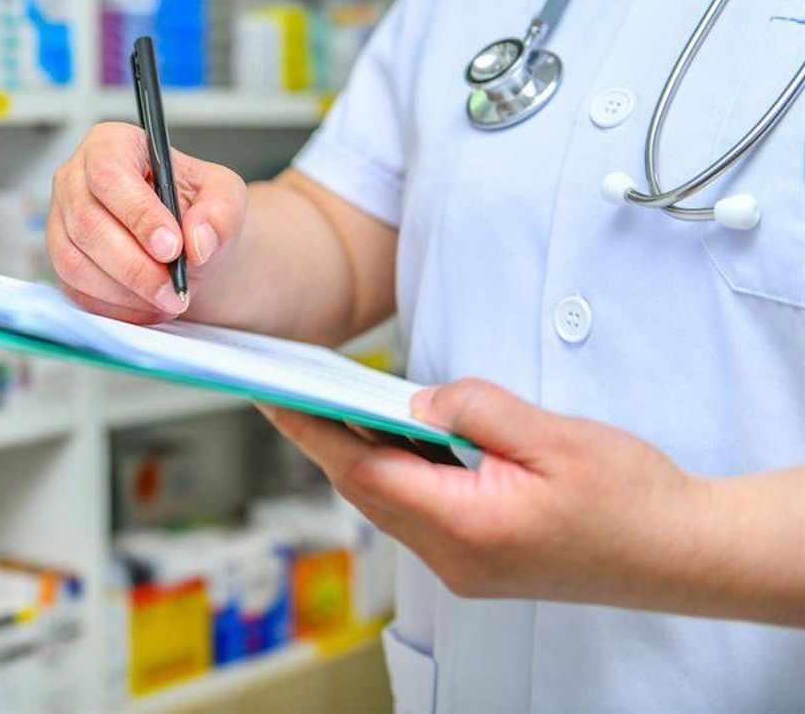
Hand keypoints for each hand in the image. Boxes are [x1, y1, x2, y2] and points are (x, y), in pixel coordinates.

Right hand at [47, 122, 246, 323]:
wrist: (183, 243)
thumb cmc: (195, 208)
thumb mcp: (223, 196)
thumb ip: (220, 213)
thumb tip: (197, 241)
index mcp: (110, 144)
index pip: (109, 173)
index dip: (138, 213)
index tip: (171, 247)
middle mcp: (74, 178)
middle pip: (88, 222)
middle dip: (135, 265)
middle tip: (174, 288)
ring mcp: (59, 220)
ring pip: (76, 261)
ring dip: (125, 290)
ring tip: (167, 299)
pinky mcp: (59, 259)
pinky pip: (75, 289)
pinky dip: (115, 306)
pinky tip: (148, 305)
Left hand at [263, 379, 707, 607]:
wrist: (685, 552)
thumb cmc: (631, 496)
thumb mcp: (553, 435)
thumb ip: (477, 409)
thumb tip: (417, 399)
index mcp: (469, 526)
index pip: (365, 472)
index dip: (313, 431)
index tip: (274, 398)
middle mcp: (455, 558)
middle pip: (367, 491)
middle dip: (326, 439)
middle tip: (291, 389)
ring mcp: (465, 568)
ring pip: (389, 504)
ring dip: (362, 455)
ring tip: (334, 403)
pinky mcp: (478, 563)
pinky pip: (417, 513)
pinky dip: (398, 473)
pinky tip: (398, 438)